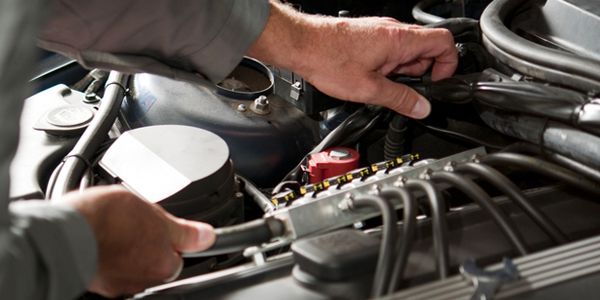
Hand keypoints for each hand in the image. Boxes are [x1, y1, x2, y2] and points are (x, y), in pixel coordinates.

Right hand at [63, 185, 214, 296]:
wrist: (65, 233)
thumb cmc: (108, 221)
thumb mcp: (155, 215)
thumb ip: (183, 231)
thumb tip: (206, 236)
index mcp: (164, 265)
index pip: (177, 255)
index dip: (168, 236)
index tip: (159, 225)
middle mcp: (142, 281)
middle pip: (152, 260)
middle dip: (145, 242)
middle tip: (134, 222)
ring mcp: (117, 283)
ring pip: (130, 262)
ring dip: (125, 246)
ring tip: (113, 226)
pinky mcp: (96, 281)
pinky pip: (108, 264)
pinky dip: (105, 252)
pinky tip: (99, 236)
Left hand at [249, 2, 457, 118]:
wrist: (301, 45)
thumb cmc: (328, 59)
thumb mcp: (369, 89)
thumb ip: (400, 99)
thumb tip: (421, 107)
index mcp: (400, 40)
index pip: (445, 43)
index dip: (448, 66)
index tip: (435, 84)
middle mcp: (393, 30)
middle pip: (426, 50)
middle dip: (419, 74)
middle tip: (400, 90)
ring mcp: (381, 32)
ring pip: (407, 52)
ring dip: (401, 72)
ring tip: (379, 84)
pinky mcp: (369, 36)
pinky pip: (390, 51)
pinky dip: (387, 66)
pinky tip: (369, 78)